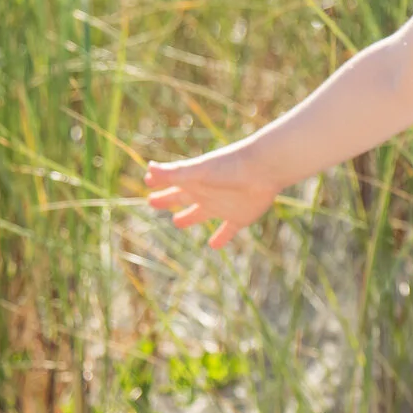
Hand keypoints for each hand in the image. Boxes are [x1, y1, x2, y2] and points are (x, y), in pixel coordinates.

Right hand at [141, 141, 282, 249]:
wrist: (264, 168)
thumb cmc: (229, 166)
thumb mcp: (197, 171)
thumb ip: (173, 173)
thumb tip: (149, 169)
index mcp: (196, 182)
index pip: (172, 185)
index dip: (160, 185)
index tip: (148, 183)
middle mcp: (207, 193)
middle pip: (182, 199)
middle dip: (168, 200)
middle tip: (152, 202)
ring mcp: (223, 205)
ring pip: (201, 214)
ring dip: (189, 217)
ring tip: (178, 222)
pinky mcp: (240, 217)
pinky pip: (227, 231)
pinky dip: (220, 238)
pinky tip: (213, 246)